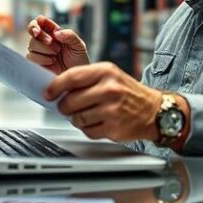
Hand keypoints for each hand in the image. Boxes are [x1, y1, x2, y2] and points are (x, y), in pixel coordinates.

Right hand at [26, 15, 88, 73]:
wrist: (76, 78)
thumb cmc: (78, 61)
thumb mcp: (79, 46)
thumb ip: (70, 36)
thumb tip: (56, 33)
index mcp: (54, 32)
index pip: (40, 21)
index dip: (37, 22)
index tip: (39, 29)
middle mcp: (44, 39)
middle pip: (32, 30)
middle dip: (41, 36)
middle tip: (51, 42)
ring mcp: (39, 51)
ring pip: (31, 44)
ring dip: (44, 49)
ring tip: (56, 55)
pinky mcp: (36, 62)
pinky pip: (30, 56)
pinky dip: (41, 58)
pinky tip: (51, 61)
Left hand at [45, 62, 161, 141]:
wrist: (154, 110)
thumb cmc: (128, 92)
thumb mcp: (110, 75)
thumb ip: (86, 79)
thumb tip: (57, 88)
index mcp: (106, 71)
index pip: (72, 77)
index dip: (55, 86)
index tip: (48, 93)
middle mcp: (110, 89)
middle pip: (71, 101)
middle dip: (64, 106)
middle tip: (68, 107)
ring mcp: (112, 109)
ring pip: (77, 118)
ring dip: (77, 119)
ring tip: (87, 114)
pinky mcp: (114, 128)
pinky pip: (88, 131)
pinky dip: (88, 129)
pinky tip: (98, 122)